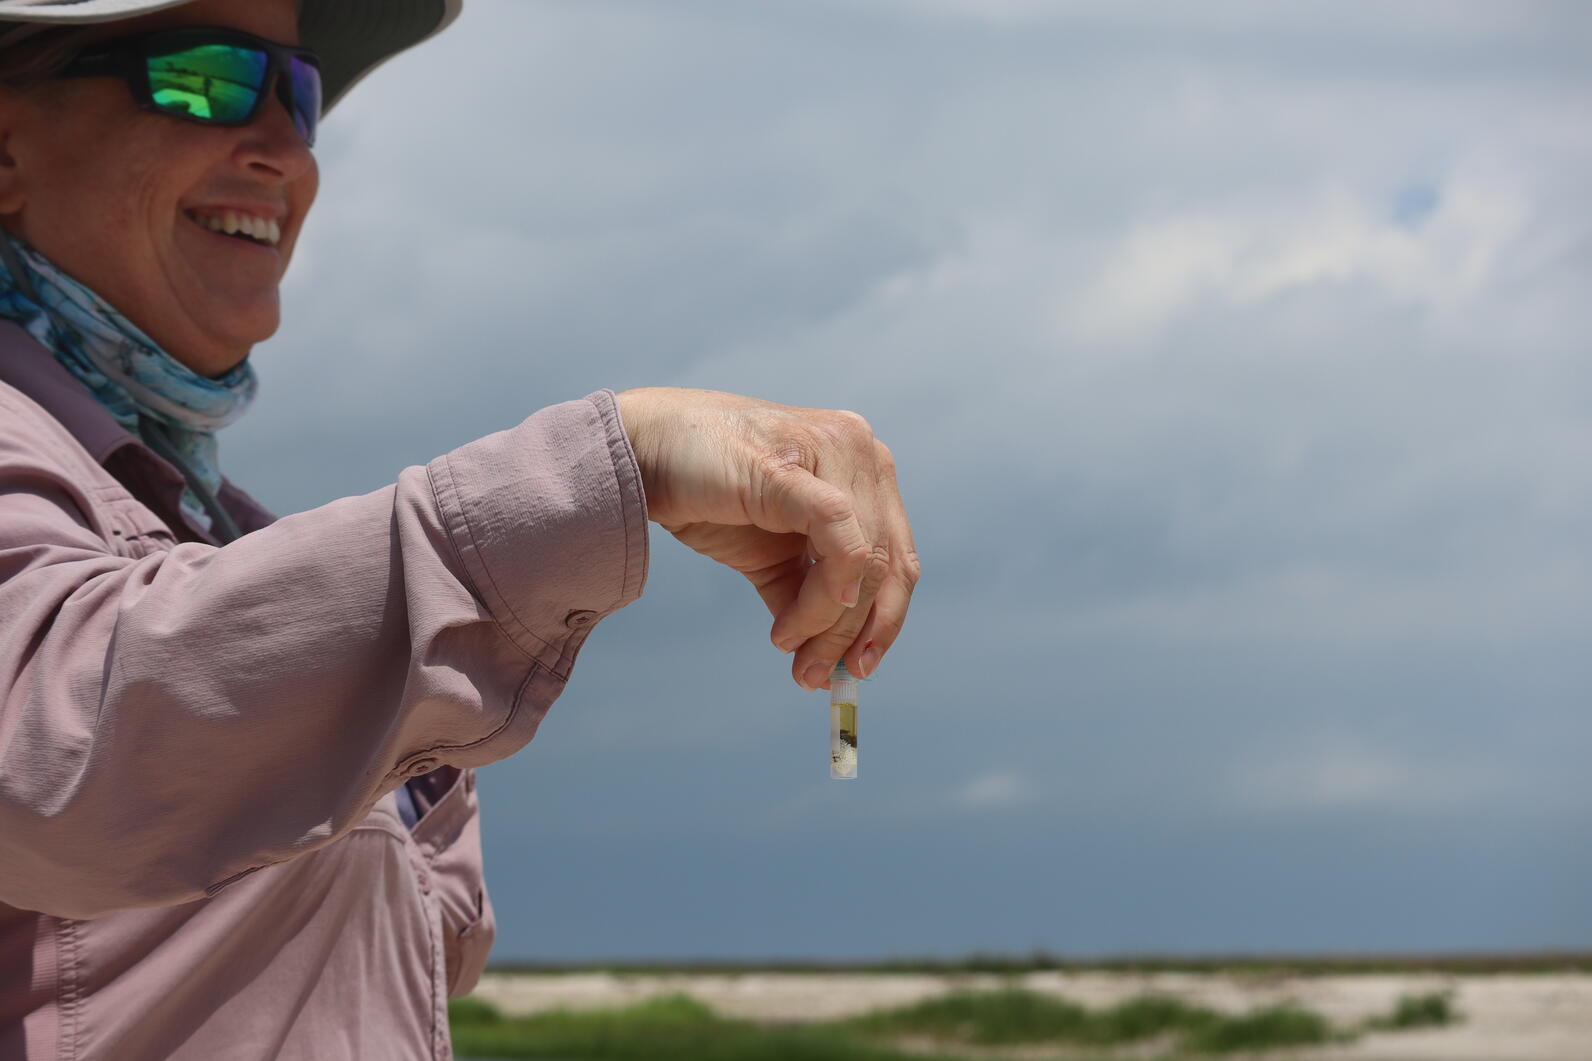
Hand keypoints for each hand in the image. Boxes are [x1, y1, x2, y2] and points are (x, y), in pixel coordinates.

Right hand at [614, 387, 918, 689]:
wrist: (641, 454)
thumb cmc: (704, 494)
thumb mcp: (768, 554)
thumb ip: (802, 593)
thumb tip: (822, 658)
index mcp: (862, 467)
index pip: (897, 555)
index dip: (886, 619)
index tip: (855, 668)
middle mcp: (860, 450)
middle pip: (888, 563)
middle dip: (856, 632)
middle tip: (818, 677)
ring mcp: (833, 450)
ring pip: (865, 561)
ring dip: (829, 623)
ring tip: (789, 649)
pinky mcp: (796, 468)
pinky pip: (839, 542)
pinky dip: (826, 593)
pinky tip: (794, 627)